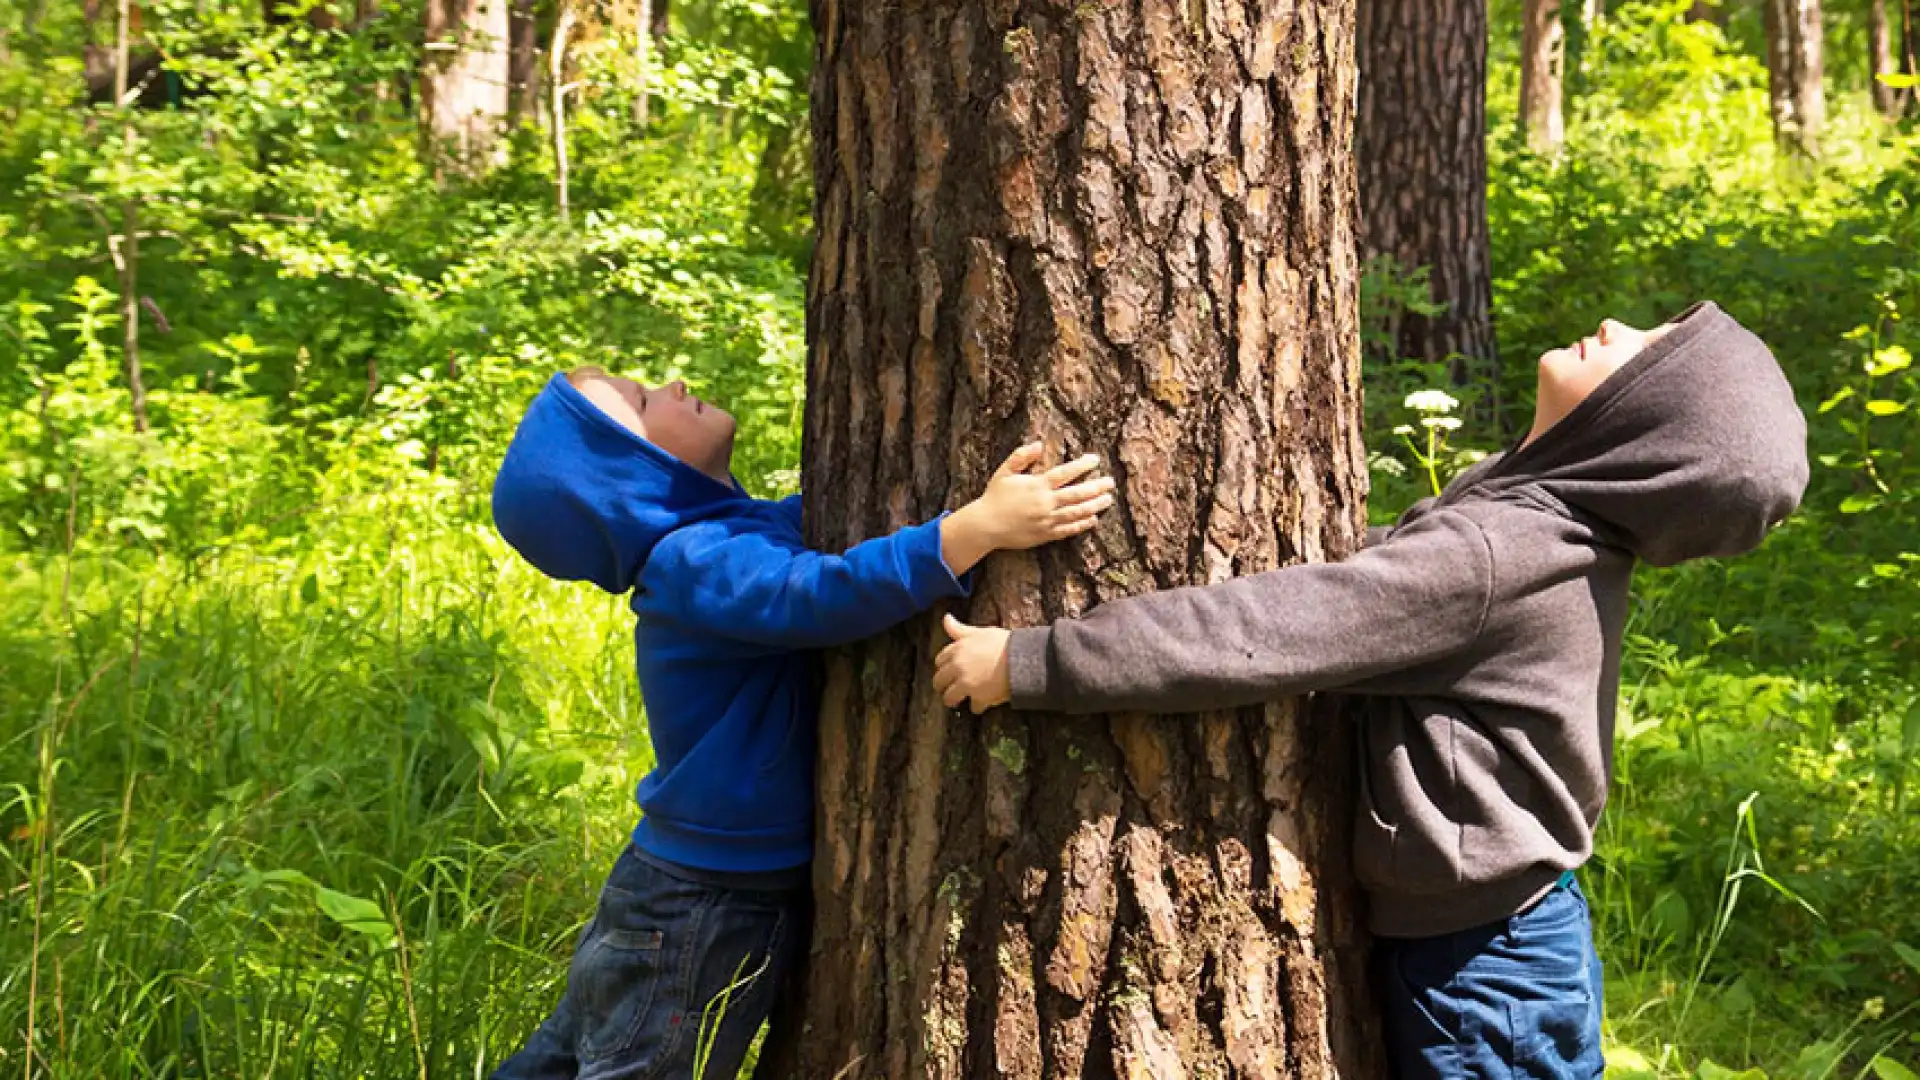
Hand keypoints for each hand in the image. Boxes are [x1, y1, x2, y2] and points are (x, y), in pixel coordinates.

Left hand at [934, 614, 1012, 713]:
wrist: (1021, 658)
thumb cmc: (1003, 643)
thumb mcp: (979, 632)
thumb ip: (959, 629)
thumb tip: (945, 618)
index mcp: (956, 650)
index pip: (939, 661)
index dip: (944, 666)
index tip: (948, 670)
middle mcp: (957, 667)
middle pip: (939, 681)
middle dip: (943, 685)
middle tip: (950, 688)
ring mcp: (966, 684)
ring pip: (949, 697)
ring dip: (954, 700)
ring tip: (960, 700)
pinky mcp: (979, 697)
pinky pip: (973, 707)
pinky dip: (978, 707)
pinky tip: (982, 704)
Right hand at [972, 442, 1116, 546]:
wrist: (986, 526)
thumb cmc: (994, 497)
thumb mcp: (1004, 472)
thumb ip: (1020, 456)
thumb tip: (1038, 444)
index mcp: (1037, 486)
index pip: (1065, 473)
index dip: (1082, 465)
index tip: (1095, 460)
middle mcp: (1045, 503)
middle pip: (1077, 494)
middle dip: (1096, 487)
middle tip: (1110, 482)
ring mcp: (1047, 520)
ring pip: (1077, 512)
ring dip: (1094, 505)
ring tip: (1107, 500)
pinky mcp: (1046, 535)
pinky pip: (1068, 530)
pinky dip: (1082, 524)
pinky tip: (1093, 519)